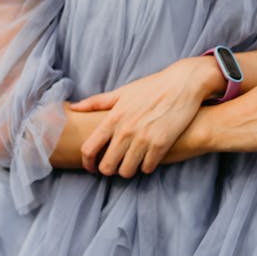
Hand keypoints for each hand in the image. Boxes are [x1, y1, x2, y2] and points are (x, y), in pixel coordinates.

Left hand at [70, 57, 225, 176]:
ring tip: (133, 163)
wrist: (183, 84)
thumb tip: (73, 107)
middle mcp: (125, 131)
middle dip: (109, 170)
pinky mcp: (161, 144)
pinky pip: (147, 168)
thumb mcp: (122, 92)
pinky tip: (149, 159)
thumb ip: (97, 102)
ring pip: (126, 171)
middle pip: (107, 166)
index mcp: (113, 118)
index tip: (92, 167)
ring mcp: (143, 139)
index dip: (87, 163)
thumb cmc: (152, 87)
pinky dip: (147, 167)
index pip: (89, 149)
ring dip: (128, 170)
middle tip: (115, 166)